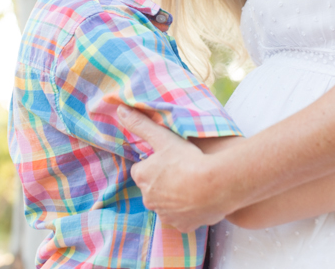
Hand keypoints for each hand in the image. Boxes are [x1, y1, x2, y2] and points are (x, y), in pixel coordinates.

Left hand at [117, 105, 228, 231]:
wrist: (214, 185)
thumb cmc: (186, 160)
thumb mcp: (162, 137)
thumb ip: (140, 124)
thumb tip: (120, 109)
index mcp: (142, 177)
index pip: (141, 170)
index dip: (153, 164)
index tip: (167, 159)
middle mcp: (149, 199)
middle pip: (153, 188)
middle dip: (162, 181)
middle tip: (181, 169)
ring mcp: (165, 215)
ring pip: (166, 204)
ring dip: (174, 196)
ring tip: (191, 183)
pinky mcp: (182, 226)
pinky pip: (181, 217)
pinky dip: (187, 210)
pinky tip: (197, 198)